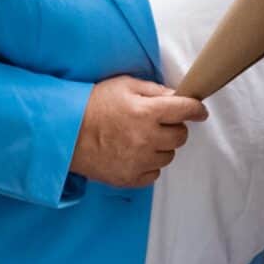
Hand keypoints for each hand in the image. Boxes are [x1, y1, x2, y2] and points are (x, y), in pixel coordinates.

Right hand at [71, 76, 206, 187]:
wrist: (63, 133)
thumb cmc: (93, 105)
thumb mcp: (124, 85)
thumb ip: (154, 90)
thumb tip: (177, 96)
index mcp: (147, 112)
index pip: (186, 111)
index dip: (196, 109)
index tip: (199, 111)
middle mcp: (146, 139)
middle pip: (181, 136)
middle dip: (174, 127)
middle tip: (159, 122)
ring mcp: (138, 161)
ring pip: (168, 156)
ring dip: (161, 146)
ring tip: (141, 138)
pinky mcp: (129, 178)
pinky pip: (154, 173)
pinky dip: (149, 164)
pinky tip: (133, 153)